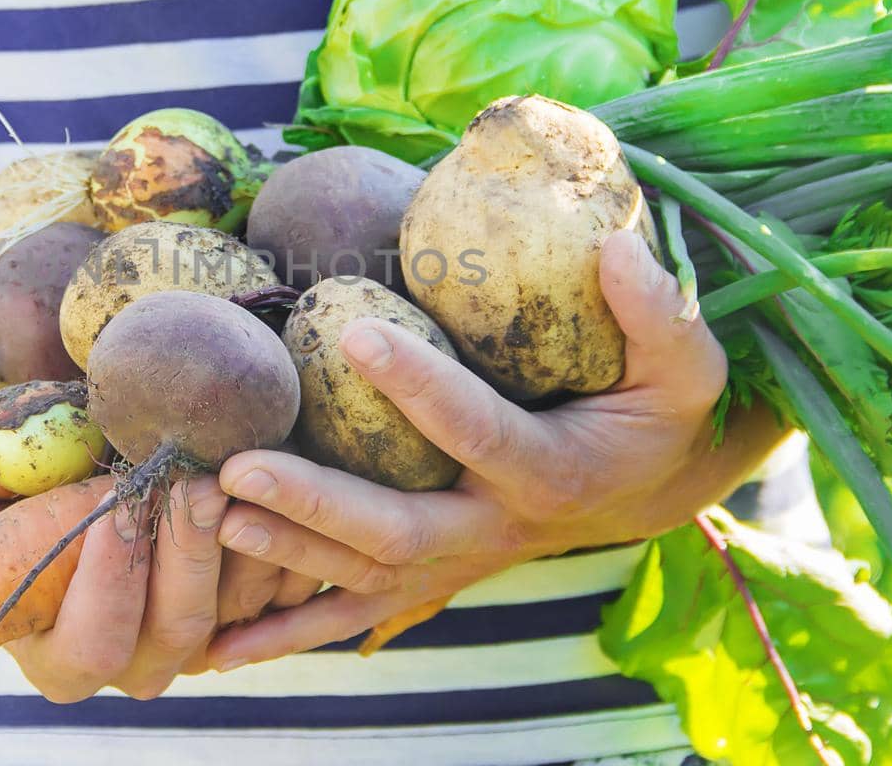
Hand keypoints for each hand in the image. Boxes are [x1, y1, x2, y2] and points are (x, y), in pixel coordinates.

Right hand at [0, 472, 319, 699]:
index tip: (106, 506)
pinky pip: (271, 589)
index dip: (105, 583)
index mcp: (59, 658)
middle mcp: (131, 662)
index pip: (92, 643)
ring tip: (220, 476)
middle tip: (183, 484)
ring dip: (231, 547)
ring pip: (226, 614)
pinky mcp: (240, 604)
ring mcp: (192, 637)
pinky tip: (265, 488)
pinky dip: (273, 543)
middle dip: (180, 559)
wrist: (58, 466)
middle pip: (170, 636)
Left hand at [206, 229, 785, 668]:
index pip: (480, 432)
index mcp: (553, 473)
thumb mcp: (684, 365)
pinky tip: (215, 647)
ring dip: (284, 556)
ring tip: (207, 517)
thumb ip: (661, 311)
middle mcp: (498, 529)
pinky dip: (288, 631)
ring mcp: (459, 561)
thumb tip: (617, 245)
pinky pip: (353, 611)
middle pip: (400, 531)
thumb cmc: (655, 411)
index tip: (354, 331)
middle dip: (317, 503)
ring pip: (364, 576)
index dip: (422, 388)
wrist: (642, 487)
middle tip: (239, 466)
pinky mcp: (430, 575)